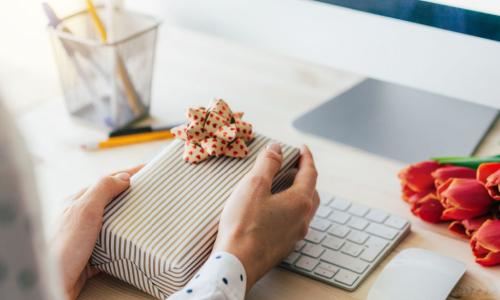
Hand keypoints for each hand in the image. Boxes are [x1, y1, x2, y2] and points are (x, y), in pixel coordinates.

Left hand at [51, 165, 142, 299]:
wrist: (52, 283)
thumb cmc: (62, 247)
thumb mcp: (85, 210)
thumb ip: (103, 190)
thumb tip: (123, 177)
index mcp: (78, 201)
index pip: (108, 181)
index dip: (128, 173)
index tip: (147, 169)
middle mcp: (80, 217)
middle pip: (111, 200)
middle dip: (131, 194)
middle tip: (151, 192)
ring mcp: (85, 236)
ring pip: (113, 222)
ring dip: (129, 218)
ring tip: (146, 215)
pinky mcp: (91, 256)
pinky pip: (113, 245)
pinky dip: (125, 242)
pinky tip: (133, 242)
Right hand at [213, 143, 318, 290]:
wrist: (236, 264)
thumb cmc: (243, 225)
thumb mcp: (254, 186)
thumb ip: (267, 163)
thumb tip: (277, 148)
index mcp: (300, 201)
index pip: (310, 173)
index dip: (306, 158)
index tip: (302, 148)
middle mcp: (302, 219)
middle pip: (311, 192)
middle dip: (305, 176)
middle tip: (293, 166)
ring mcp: (295, 235)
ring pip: (304, 209)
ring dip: (298, 194)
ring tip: (283, 186)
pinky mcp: (284, 246)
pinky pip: (294, 222)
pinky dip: (290, 209)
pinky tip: (274, 210)